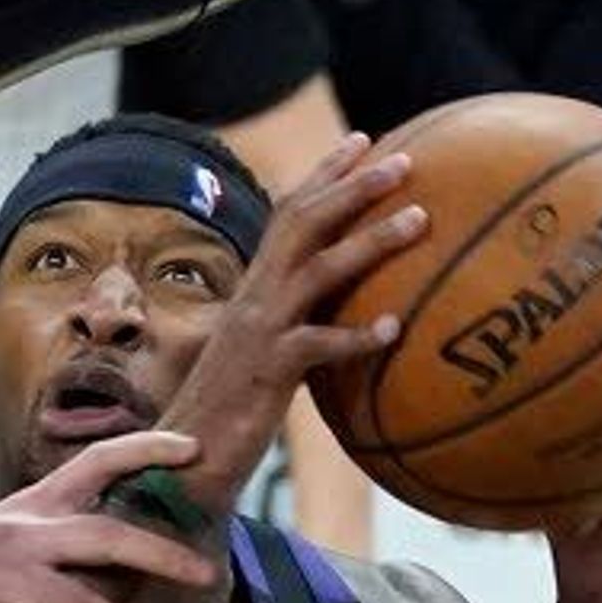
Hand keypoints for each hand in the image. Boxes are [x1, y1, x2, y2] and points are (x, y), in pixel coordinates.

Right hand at [155, 134, 427, 520]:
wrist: (181, 462)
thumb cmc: (229, 415)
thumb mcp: (262, 356)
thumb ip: (295, 326)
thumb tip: (339, 316)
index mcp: (255, 288)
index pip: (290, 214)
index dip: (326, 173)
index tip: (365, 140)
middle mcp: (255, 298)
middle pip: (306, 223)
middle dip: (354, 186)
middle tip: (405, 161)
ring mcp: (260, 332)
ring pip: (319, 270)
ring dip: (372, 240)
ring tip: (421, 221)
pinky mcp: (267, 373)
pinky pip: (318, 347)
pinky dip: (357, 336)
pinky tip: (395, 329)